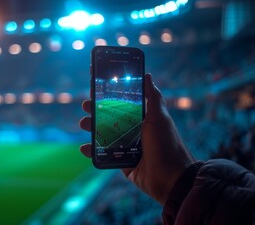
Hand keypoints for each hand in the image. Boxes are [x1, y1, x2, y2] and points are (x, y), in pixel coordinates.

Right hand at [79, 73, 193, 204]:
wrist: (171, 179)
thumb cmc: (167, 144)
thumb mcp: (160, 118)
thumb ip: (153, 97)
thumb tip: (148, 75)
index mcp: (143, 118)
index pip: (123, 103)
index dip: (110, 96)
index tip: (97, 88)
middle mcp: (134, 130)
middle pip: (110, 118)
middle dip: (96, 111)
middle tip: (85, 105)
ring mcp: (127, 146)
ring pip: (104, 134)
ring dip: (92, 128)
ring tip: (83, 123)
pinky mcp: (122, 161)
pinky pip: (104, 154)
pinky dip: (92, 151)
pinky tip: (84, 148)